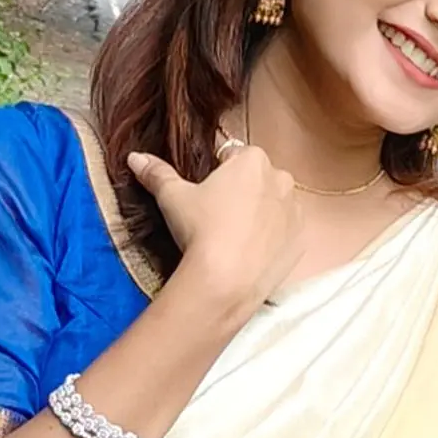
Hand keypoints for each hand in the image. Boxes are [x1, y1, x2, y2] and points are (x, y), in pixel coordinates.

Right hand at [128, 144, 303, 317]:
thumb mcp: (173, 198)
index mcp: (252, 160)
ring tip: (233, 239)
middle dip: (241, 193)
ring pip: (274, 206)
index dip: (216, 175)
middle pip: (257, 179)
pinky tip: (250, 254)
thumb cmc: (200, 231)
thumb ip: (157, 173)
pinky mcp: (301, 241)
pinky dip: (272, 240)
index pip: (232, 156)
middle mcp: (281, 179)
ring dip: (259, 215)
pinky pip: (285, 233)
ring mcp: (295, 211)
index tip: (206, 197)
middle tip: (217, 219)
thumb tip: (136, 157)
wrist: (226, 281)